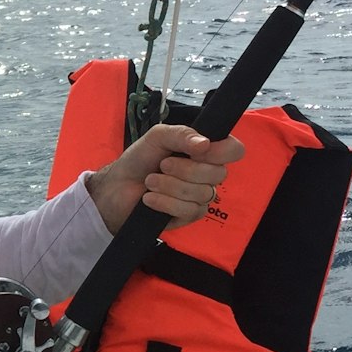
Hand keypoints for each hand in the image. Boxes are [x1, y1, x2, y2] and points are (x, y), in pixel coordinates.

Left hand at [85, 123, 243, 232]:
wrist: (117, 187)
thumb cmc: (139, 160)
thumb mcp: (157, 137)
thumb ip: (181, 134)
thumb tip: (205, 144)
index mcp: (206, 151)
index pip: (235, 150)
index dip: (221, 151)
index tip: (197, 151)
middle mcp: (208, 174)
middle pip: (218, 173)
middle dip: (185, 169)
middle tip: (162, 165)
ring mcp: (200, 196)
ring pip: (202, 193)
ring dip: (170, 186)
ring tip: (151, 181)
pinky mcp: (188, 216)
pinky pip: (190, 210)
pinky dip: (166, 202)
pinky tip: (150, 199)